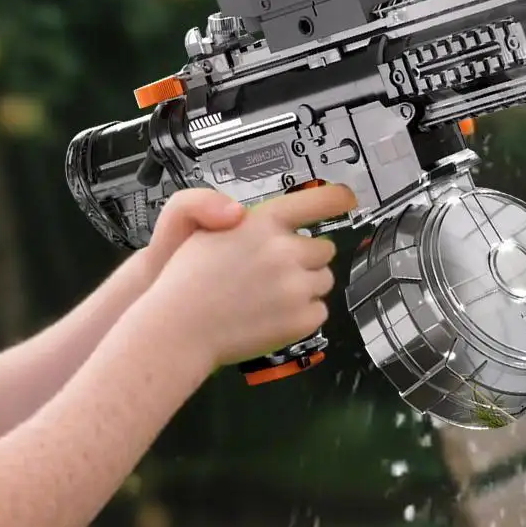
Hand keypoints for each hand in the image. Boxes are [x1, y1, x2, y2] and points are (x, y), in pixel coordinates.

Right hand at [147, 181, 356, 370]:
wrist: (179, 327)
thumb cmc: (186, 279)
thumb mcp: (203, 227)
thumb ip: (240, 217)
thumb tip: (265, 220)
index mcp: (263, 222)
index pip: (317, 202)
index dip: (336, 198)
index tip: (346, 199)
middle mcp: (285, 251)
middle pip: (323, 249)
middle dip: (305, 258)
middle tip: (275, 271)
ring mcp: (296, 287)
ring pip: (323, 280)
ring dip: (305, 285)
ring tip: (270, 295)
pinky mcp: (301, 319)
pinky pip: (319, 311)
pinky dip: (302, 314)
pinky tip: (272, 315)